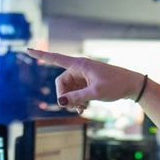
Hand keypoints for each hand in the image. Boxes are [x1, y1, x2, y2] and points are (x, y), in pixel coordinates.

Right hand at [27, 49, 146, 110]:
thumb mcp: (95, 93)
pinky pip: (75, 93)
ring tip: (82, 109)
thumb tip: (60, 102)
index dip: (41, 55)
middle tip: (72, 108)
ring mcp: (83, 76)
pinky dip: (77, 101)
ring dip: (71, 101)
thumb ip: (77, 98)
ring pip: (68, 90)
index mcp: (79, 64)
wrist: (132, 86)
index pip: (55, 58)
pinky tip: (83, 109)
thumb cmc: (116, 85)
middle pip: (61, 83)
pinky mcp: (87, 83)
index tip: (27, 49)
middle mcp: (79, 69)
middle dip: (64, 96)